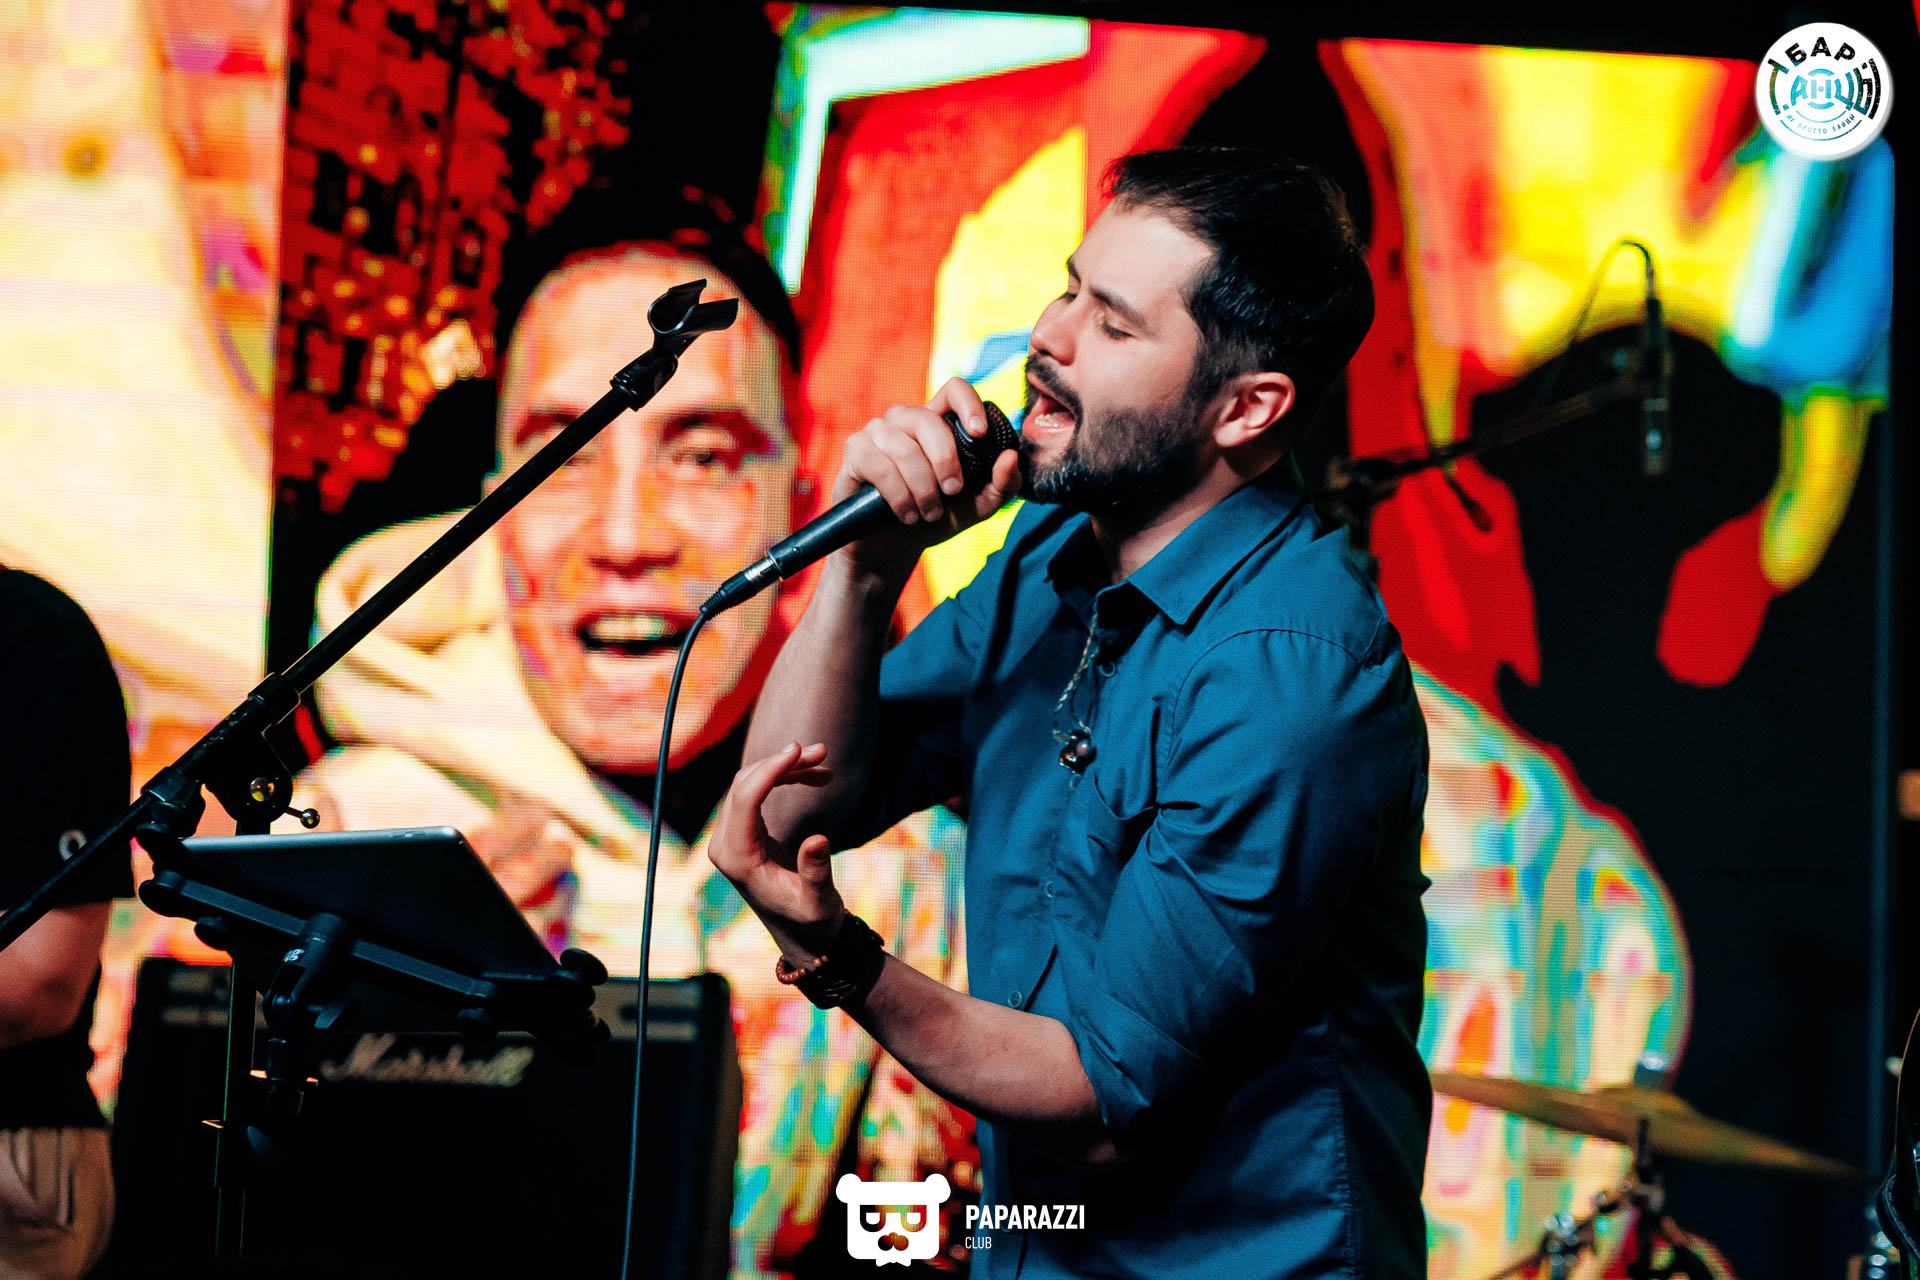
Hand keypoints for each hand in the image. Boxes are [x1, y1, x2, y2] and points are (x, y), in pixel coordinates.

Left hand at [707, 742, 846, 961]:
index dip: (771, 770)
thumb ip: (815, 871)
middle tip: (822, 752)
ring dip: (785, 768)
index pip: (745, 798)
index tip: (800, 750)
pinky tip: (814, 776)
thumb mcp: (819, 902)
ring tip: (823, 761)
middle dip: (782, 763)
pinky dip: (783, 779)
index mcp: (737, 859)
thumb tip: (818, 840)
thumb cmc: (813, 922)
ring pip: (750, 784)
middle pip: (744, 784)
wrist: (804, 937)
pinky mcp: (742, 834)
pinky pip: (756, 793)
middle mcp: (725, 845)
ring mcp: (731, 838)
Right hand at [834, 377, 1022, 581]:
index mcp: (939, 423)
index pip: (954, 390)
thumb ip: (1003, 484)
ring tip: (928, 514)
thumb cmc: (937, 518)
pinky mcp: (856, 450)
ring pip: (905, 450)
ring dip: (922, 489)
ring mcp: (878, 431)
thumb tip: (1011, 456)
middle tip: (952, 492)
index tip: (979, 435)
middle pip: (929, 420)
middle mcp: (907, 419)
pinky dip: (899, 496)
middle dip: (946, 461)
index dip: (969, 405)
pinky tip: (906, 514)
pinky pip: (880, 466)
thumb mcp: (979, 506)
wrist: (895, 547)